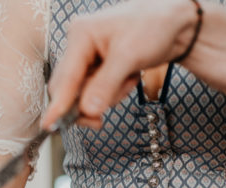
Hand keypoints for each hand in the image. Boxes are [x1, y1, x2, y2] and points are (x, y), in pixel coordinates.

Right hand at [43, 0, 200, 128]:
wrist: (175, 23)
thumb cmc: (154, 27)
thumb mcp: (130, 56)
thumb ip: (106, 85)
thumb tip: (87, 111)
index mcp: (81, 35)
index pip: (65, 78)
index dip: (58, 105)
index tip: (49, 126)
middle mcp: (79, 45)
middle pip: (68, 90)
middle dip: (90, 102)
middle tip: (102, 117)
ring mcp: (87, 57)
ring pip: (83, 94)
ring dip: (108, 96)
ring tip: (129, 79)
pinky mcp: (97, 67)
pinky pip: (95, 92)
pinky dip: (113, 92)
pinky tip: (127, 78)